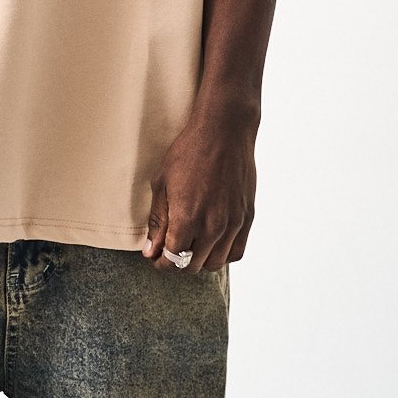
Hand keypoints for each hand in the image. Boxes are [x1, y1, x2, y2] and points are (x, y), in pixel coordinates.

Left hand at [141, 113, 255, 272]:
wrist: (224, 131)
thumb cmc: (188, 152)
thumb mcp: (162, 183)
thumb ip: (157, 221)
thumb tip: (150, 251)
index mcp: (187, 218)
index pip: (172, 260)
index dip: (160, 263)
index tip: (156, 257)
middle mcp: (212, 227)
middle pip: (191, 266)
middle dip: (176, 262)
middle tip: (170, 249)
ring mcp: (233, 223)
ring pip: (215, 263)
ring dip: (199, 260)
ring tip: (191, 244)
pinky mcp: (247, 217)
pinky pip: (236, 252)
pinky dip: (222, 254)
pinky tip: (212, 242)